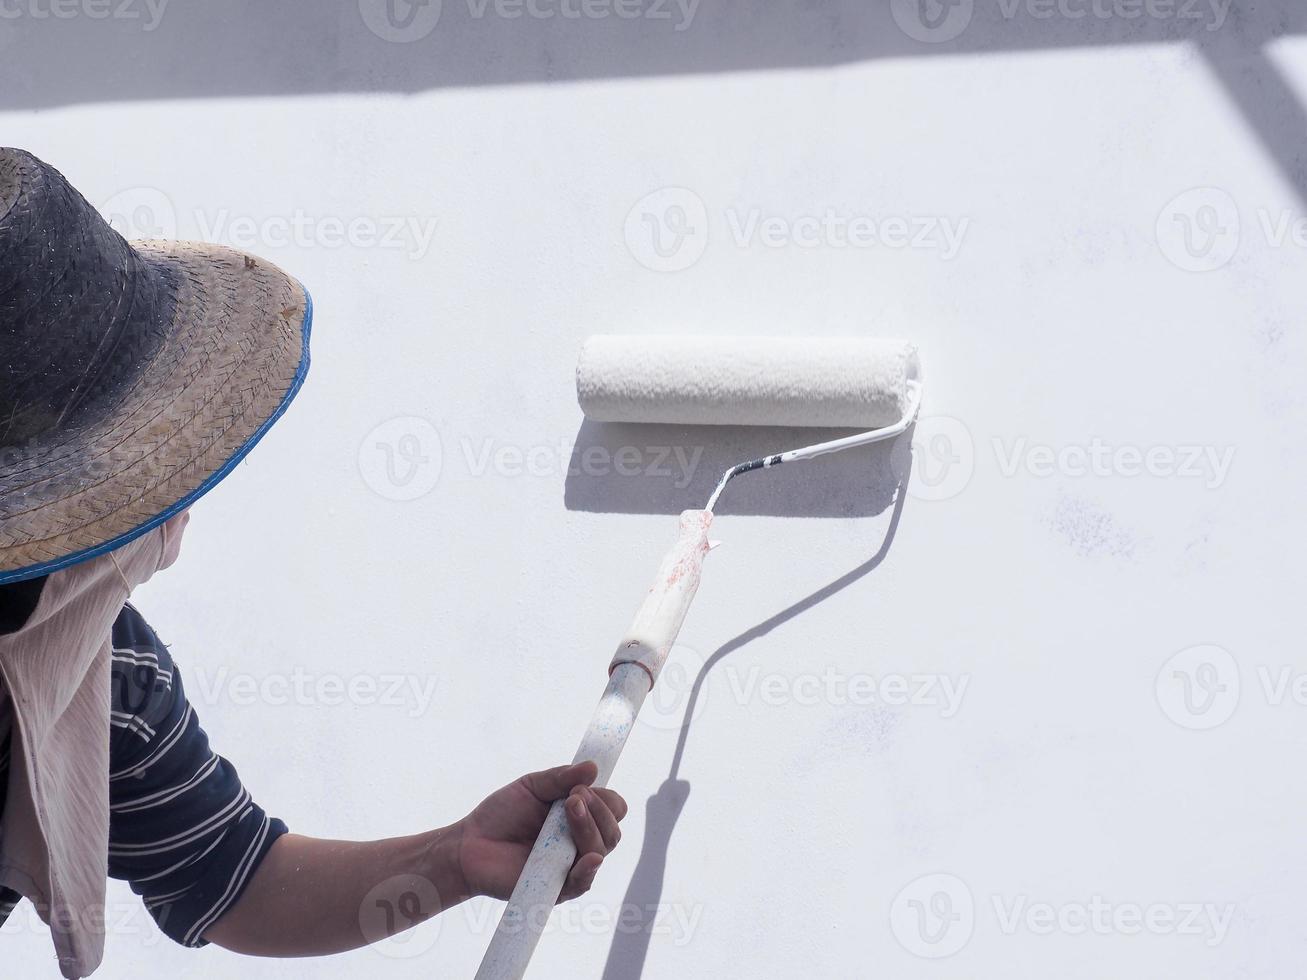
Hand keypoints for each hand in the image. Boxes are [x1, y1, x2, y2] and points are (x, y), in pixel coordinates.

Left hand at [450, 761, 627, 902]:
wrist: (469, 844)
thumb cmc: (501, 815)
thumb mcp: (531, 787)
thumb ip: (561, 777)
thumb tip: (592, 768)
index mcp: (579, 816)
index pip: (613, 809)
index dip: (605, 799)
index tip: (581, 789)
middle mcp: (580, 842)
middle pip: (612, 831)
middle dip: (598, 811)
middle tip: (572, 799)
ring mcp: (571, 865)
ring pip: (600, 851)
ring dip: (590, 829)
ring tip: (568, 810)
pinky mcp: (557, 888)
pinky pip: (583, 882)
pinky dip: (588, 869)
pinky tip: (589, 857)